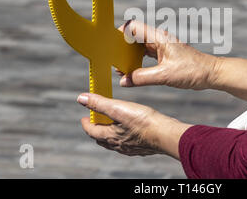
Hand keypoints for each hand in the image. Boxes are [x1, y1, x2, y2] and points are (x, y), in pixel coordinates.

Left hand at [77, 93, 191, 158]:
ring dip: (110, 133)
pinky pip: (127, 143)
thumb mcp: (118, 108)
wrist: (165, 134)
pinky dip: (123, 136)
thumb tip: (81, 98)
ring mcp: (130, 148)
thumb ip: (99, 103)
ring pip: (114, 142)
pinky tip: (130, 130)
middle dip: (97, 129)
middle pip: (101, 138)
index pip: (92, 131)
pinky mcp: (141, 147)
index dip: (86, 123)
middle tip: (97, 119)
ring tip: (112, 123)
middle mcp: (118, 145)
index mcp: (110, 136)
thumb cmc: (143, 121)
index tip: (84, 118)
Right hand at [117, 20, 217, 90]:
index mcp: (159, 37)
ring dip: (130, 56)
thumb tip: (124, 80)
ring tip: (122, 68)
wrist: (211, 73)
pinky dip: (138, 62)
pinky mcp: (165, 56)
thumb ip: (142, 78)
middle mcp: (159, 39)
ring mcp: (162, 47)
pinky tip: (133, 71)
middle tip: (115, 60)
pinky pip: (146, 56)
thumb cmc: (193, 70)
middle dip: (122, 47)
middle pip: (134, 36)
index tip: (112, 44)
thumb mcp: (165, 76)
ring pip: (140, 47)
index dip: (121, 32)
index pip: (134, 27)